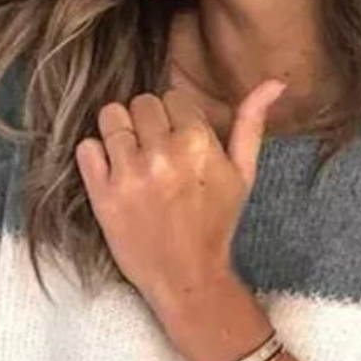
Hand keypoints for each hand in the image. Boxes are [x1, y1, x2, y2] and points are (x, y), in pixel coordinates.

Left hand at [73, 78, 287, 313]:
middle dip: (147, 123)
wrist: (187, 278)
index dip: (174, 119)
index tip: (177, 145)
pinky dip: (95, 156)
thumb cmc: (215, 225)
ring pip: (110, 117)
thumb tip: (274, 82)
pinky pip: (86, 148)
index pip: (172, 97)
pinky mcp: (103, 195)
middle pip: (140, 103)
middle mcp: (162, 154)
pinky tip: (112, 174)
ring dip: (119, 133)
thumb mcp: (242, 176)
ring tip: (131, 159)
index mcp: (198, 143)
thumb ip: (251, 125)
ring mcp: (129, 174)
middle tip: (154, 154)